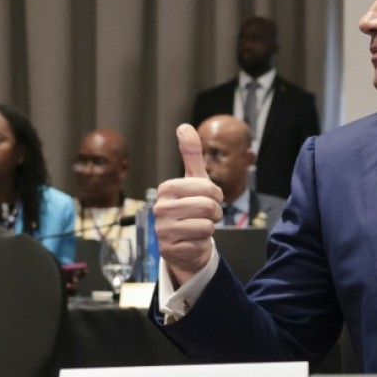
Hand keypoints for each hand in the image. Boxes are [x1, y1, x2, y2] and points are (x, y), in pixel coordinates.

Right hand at [153, 124, 223, 285]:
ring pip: (206, 225)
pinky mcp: (168, 250)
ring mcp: (162, 230)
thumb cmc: (191, 209)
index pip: (207, 188)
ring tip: (199, 228)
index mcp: (167, 189)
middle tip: (206, 216)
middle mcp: (160, 208)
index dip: (216, 195)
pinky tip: (192, 241)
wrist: (184, 245)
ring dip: (209, 228)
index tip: (209, 199)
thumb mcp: (194, 180)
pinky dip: (202, 243)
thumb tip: (184, 126)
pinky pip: (201, 242)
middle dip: (215, 213)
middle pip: (207, 206)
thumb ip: (191, 154)